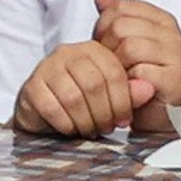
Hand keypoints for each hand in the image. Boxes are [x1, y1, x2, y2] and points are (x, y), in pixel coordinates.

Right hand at [14, 38, 151, 139]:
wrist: (42, 114)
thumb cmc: (80, 104)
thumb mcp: (109, 98)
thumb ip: (129, 93)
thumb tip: (148, 88)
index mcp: (93, 50)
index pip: (114, 73)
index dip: (123, 101)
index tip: (124, 121)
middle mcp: (69, 53)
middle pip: (95, 85)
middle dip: (104, 113)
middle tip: (106, 129)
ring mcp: (47, 67)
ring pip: (74, 98)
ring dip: (86, 121)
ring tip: (90, 131)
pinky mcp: (32, 87)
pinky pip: (53, 108)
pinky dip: (66, 124)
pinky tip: (71, 129)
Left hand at [90, 0, 180, 138]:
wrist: (155, 115)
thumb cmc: (138, 78)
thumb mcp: (121, 43)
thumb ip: (112, 16)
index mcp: (161, 18)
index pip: (119, 7)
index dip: (103, 27)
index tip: (107, 47)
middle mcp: (172, 33)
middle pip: (121, 26)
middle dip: (107, 49)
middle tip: (113, 67)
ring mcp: (176, 55)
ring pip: (128, 47)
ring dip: (116, 67)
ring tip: (121, 78)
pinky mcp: (174, 78)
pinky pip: (138, 71)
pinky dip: (127, 83)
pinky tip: (130, 89)